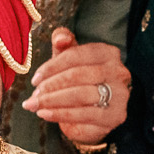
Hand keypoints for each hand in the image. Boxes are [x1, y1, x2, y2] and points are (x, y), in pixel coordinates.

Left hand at [23, 27, 129, 146]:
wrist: (92, 116)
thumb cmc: (79, 82)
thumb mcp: (69, 60)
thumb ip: (63, 43)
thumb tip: (61, 38)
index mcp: (108, 53)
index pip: (76, 55)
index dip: (52, 67)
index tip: (35, 79)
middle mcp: (119, 72)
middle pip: (77, 75)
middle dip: (51, 86)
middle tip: (34, 95)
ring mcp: (120, 94)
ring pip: (80, 95)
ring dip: (52, 101)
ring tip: (35, 105)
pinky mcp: (116, 116)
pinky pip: (84, 114)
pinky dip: (60, 114)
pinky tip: (45, 114)